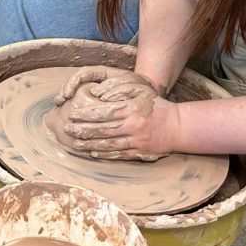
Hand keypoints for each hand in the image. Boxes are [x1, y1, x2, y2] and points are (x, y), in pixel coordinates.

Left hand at [51, 66, 175, 161]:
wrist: (178, 127)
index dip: (85, 115)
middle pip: (101, 130)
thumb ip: (120, 90)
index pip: (102, 112)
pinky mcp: (139, 153)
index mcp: (131, 109)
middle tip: (67, 130)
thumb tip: (99, 94)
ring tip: (75, 144)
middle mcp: (132, 126)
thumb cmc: (156, 105)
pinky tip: (93, 153)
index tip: (72, 115)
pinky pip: (118, 155)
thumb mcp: (140, 91)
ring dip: (89, 145)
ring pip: (107, 144)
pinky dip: (104, 154)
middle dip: (81, 131)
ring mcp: (136, 141)